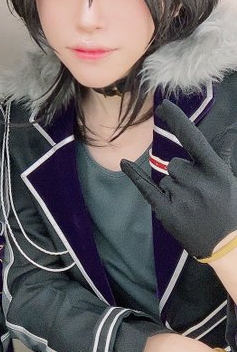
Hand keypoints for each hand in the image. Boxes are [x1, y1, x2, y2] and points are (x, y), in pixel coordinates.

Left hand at [120, 100, 236, 258]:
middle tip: (198, 194)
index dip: (178, 121)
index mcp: (216, 171)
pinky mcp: (166, 212)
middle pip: (175, 164)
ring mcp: (181, 198)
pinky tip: (124, 163)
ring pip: (166, 178)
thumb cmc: (229, 209)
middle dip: (183, 175)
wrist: (227, 246)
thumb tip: (228, 129)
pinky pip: (146, 188)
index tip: (164, 106)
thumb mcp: (229, 180)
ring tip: (192, 206)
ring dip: (175, 188)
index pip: (193, 139)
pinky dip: (135, 175)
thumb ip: (219, 155)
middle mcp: (197, 182)